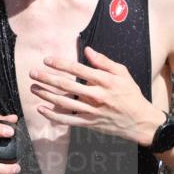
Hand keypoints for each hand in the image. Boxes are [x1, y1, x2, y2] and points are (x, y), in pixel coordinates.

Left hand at [28, 46, 163, 144]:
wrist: (140, 121)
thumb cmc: (131, 94)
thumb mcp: (122, 73)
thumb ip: (104, 61)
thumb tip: (87, 50)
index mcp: (105, 81)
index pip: (78, 70)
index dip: (60, 64)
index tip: (47, 60)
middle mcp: (97, 96)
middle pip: (66, 86)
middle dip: (47, 78)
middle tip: (33, 73)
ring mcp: (92, 111)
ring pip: (63, 103)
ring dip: (46, 95)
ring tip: (33, 88)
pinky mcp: (89, 123)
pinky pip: (67, 120)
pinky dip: (53, 115)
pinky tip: (41, 109)